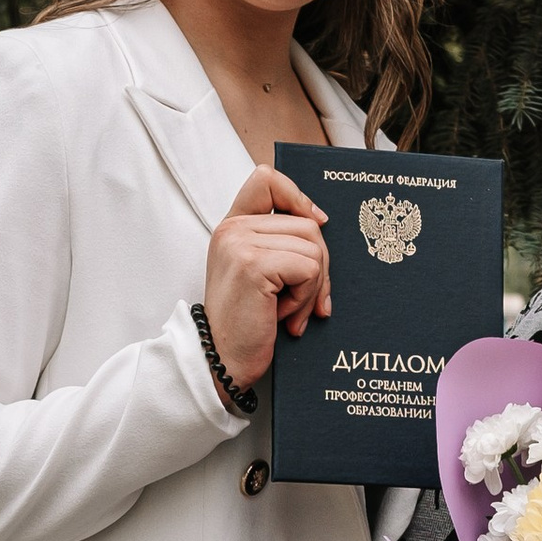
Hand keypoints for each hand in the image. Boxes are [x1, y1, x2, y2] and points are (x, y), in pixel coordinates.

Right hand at [203, 167, 329, 386]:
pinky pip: (309, 268)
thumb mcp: (259, 274)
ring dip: (312, 287)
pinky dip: (306, 298)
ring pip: (313, 247)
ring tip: (289, 311)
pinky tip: (284, 317)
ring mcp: (241, 244)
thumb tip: (320, 222)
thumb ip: (278, 243)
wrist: (221, 361)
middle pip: (307, 223)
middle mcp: (232, 229)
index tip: (315, 222)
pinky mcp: (254, 265)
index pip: (266, 179)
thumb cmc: (245, 324)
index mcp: (232, 227)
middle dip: (319, 266)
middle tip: (304, 301)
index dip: (298, 197)